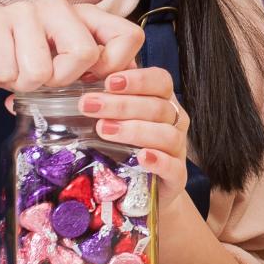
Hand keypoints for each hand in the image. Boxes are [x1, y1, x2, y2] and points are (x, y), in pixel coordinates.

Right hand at [0, 0, 141, 100]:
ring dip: (29, 84)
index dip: (115, 65)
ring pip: (42, 69)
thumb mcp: (71, 68)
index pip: (129, 36)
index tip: (92, 77)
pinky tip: (0, 67)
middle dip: (64, 79)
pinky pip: (9, 71)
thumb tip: (129, 83)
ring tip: (21, 72)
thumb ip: (102, 70)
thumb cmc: (28, 65)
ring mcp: (23, 10)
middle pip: (85, 53)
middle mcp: (58, 6)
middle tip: (48, 78)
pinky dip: (5, 80)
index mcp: (86, 15)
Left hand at [82, 67, 191, 213]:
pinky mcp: (177, 178)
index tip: (109, 82)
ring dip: (135, 130)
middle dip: (121, 105)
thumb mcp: (116, 119)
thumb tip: (85, 72)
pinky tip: (141, 157)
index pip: (160, 81)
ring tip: (104, 130)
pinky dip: (158, 160)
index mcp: (162, 102)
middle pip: (158, 107)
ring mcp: (178, 150)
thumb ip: (108, 95)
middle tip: (89, 106)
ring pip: (166, 134)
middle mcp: (175, 123)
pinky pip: (174, 167)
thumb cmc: (124, 148)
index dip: (137, 79)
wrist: (138, 191)